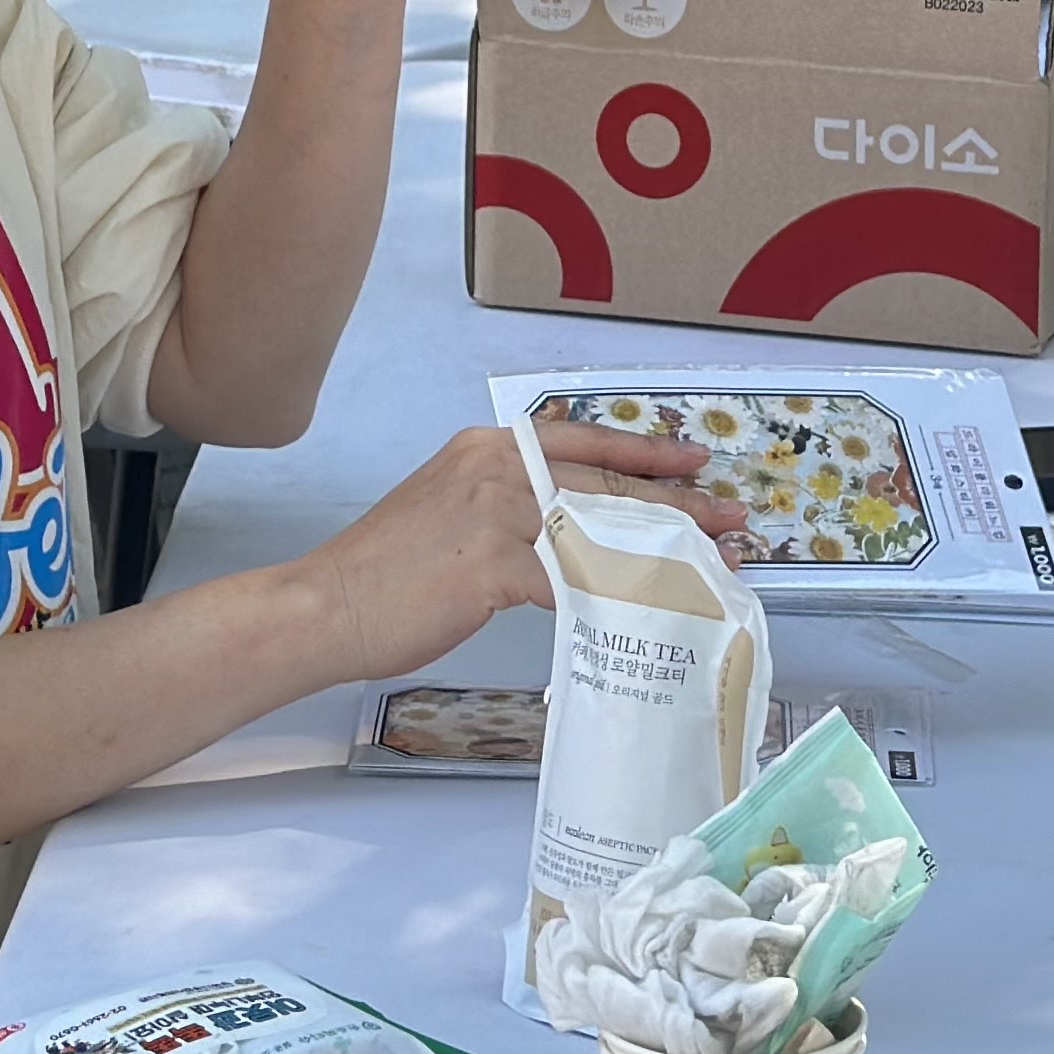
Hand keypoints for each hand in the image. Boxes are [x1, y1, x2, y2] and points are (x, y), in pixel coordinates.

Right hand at [295, 421, 746, 692]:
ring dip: (660, 551)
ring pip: (601, 529)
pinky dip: (616, 596)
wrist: (328, 605)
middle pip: (604, 483)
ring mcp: (496, 514)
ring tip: (708, 564)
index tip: (693, 462)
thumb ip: (510, 506)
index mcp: (488, 448)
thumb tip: (571, 528)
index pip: (584, 442)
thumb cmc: (386, 571)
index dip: (644, 454)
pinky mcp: (493, 565)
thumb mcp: (452, 510)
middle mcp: (497, 468)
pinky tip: (647, 611)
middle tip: (726, 518)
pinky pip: (574, 580)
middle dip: (673, 504)